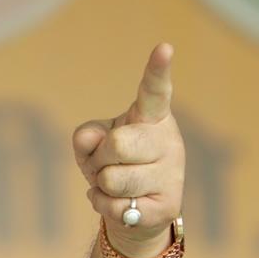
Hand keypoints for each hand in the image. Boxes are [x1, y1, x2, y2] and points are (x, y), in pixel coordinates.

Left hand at [72, 43, 184, 257]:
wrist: (131, 209)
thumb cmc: (111, 165)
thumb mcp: (92, 145)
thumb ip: (86, 136)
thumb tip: (89, 140)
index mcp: (151, 117)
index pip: (155, 91)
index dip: (157, 70)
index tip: (163, 47)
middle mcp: (168, 140)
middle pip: (117, 144)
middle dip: (99, 159)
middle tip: (107, 164)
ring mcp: (172, 173)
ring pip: (113, 179)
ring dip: (101, 184)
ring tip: (114, 185)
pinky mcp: (168, 205)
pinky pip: (116, 206)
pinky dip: (103, 205)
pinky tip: (118, 203)